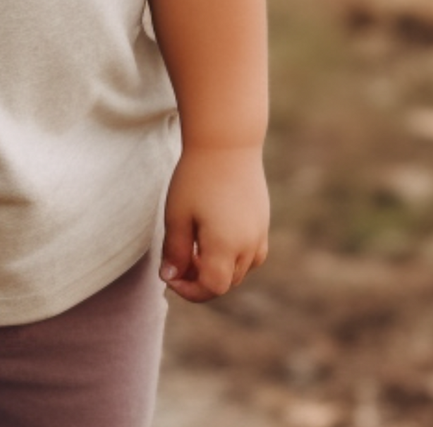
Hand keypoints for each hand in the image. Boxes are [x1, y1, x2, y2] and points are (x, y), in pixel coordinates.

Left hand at [159, 145, 268, 302]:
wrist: (226, 142)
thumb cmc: (196, 177)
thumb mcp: (177, 215)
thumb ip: (174, 251)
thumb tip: (170, 277)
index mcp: (227, 247)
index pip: (211, 288)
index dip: (189, 290)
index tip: (170, 276)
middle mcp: (249, 245)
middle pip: (226, 282)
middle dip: (200, 279)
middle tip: (176, 261)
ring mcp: (260, 233)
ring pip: (240, 270)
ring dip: (218, 268)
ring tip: (194, 246)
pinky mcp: (263, 221)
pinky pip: (251, 253)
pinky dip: (232, 255)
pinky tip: (213, 234)